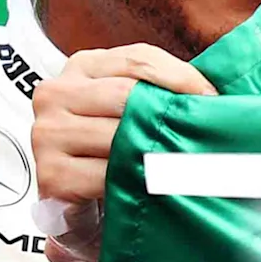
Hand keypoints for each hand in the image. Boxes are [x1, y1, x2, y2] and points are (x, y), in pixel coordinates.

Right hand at [29, 44, 216, 204]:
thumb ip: (159, 90)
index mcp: (82, 66)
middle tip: (205, 136)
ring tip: (184, 163)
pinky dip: (134, 182)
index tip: (211, 98)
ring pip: (118, 136)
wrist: (79, 202)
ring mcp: (48, 133)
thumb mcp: (131, 107)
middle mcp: (56, 93)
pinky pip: (105, 174)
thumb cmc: (112, 148)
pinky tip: (151, 187)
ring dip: (158, 153)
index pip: (138, 59)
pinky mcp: (50, 174)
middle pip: (128, 96)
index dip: (181, 78)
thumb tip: (212, 94)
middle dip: (171, 117)